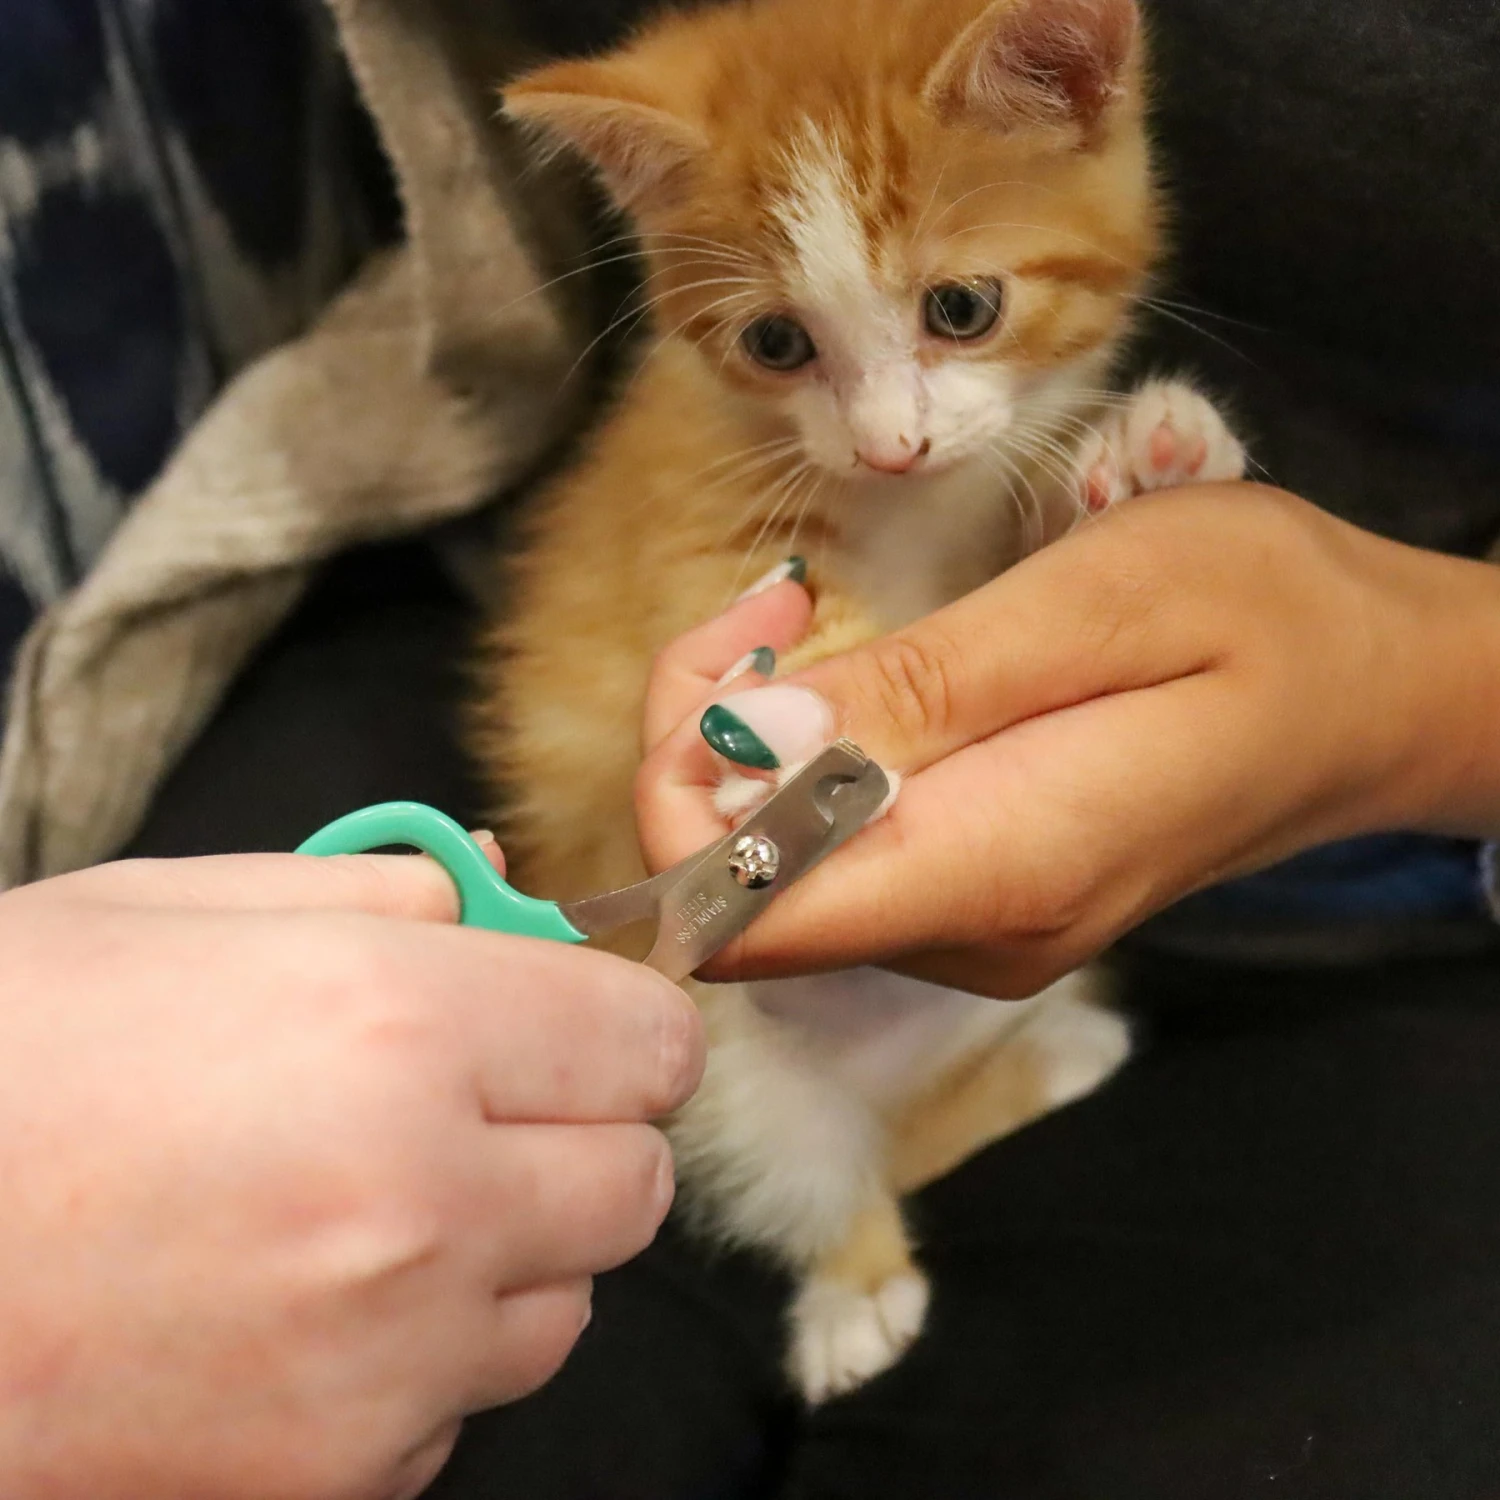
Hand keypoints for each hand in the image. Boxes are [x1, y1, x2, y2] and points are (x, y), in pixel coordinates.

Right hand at [0, 850, 702, 1499]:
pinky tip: (306, 1314)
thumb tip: (496, 899)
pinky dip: (419, 1362)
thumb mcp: (180, 909)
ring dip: (510, 1252)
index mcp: (399, 1027)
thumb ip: (380, 892)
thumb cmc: (3, 1056)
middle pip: (633, 1185)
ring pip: (561, 1304)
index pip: (647, 1044)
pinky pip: (457, 1410)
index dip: (627, 1029)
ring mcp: (383, 1362)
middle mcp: (422, 1201)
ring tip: (378, 1210)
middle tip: (492, 1108)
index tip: (591, 1028)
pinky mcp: (330, 1479)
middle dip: (584, 1137)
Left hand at [636, 485, 1499, 997]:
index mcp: (999, 870)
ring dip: (750, 740)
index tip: (731, 659)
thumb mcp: (1099, 599)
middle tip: (771, 601)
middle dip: (701, 740)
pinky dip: (805, 762)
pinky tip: (852, 676)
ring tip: (802, 612)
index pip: (743, 914)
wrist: (1376, 695)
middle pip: (742, 893)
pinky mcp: (985, 900)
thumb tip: (739, 748)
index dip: (676, 799)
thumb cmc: (1268, 617)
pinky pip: (840, 855)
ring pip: (778, 872)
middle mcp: (972, 935)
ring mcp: (978, 931)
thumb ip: (921, 688)